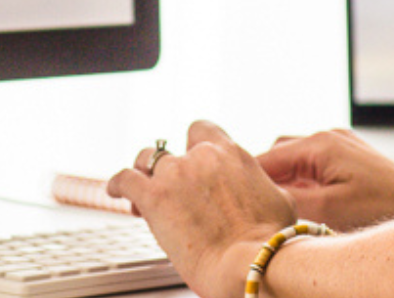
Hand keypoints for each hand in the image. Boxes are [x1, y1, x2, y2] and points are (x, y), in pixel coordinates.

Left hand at [107, 121, 295, 297]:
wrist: (252, 263)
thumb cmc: (270, 242)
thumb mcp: (277, 200)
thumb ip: (255, 185)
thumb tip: (252, 190)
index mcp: (231, 154)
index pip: (202, 130)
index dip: (191, 145)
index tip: (190, 158)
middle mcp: (201, 157)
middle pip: (170, 148)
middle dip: (166, 166)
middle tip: (167, 186)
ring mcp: (175, 174)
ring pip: (144, 159)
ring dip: (141, 172)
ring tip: (140, 189)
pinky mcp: (153, 196)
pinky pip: (123, 179)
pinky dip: (116, 184)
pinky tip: (116, 191)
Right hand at [257, 129, 393, 231]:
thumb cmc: (382, 208)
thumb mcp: (327, 209)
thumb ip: (287, 198)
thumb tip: (257, 195)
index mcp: (318, 143)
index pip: (266, 158)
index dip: (248, 178)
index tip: (234, 196)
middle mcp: (327, 135)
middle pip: (278, 153)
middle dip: (266, 177)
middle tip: (258, 203)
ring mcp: (341, 143)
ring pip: (295, 157)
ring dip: (285, 178)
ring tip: (281, 203)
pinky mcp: (351, 155)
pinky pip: (314, 162)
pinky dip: (303, 178)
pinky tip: (305, 199)